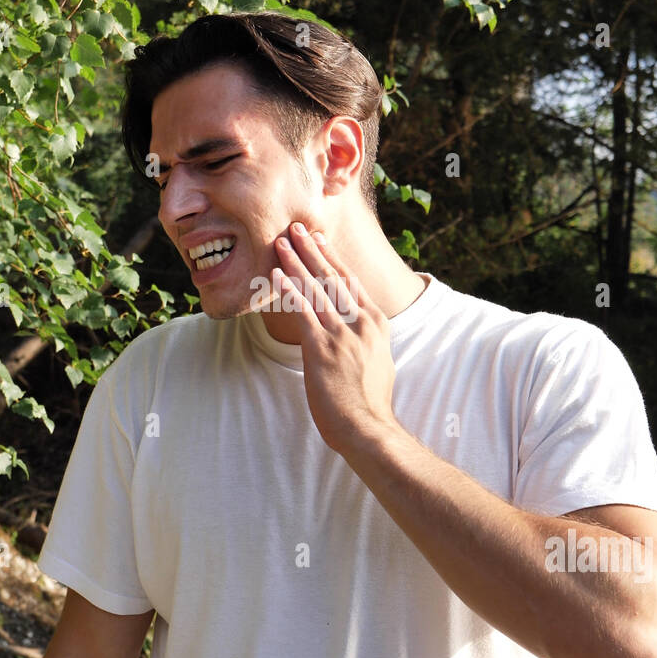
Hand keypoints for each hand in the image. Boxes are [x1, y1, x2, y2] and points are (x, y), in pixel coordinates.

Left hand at [273, 222, 399, 454]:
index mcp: (376, 323)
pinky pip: (303, 312)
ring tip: (281, 243)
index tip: (318, 240)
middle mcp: (361, 323)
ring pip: (316, 290)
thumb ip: (368, 338)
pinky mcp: (322, 349)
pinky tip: (277, 275)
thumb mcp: (379, 361)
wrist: (368, 428)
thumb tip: (360, 327)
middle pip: (332, 278)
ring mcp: (342, 335)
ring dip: (296, 263)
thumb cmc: (370, 401)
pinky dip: (289, 291)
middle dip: (311, 251)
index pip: (351, 281)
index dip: (331, 258)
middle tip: (296, 229)